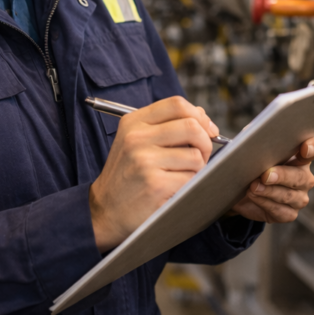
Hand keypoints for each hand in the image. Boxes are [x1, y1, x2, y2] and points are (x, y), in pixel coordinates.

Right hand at [89, 96, 218, 252]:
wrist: (105, 210)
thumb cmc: (127, 174)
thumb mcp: (136, 141)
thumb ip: (166, 125)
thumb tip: (201, 116)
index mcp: (133, 122)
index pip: (176, 104)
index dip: (199, 115)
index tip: (208, 129)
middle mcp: (137, 137)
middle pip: (191, 126)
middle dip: (205, 142)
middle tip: (202, 155)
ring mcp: (145, 161)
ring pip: (195, 155)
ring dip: (198, 168)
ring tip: (183, 176)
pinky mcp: (155, 184)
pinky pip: (191, 179)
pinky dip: (190, 185)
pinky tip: (175, 190)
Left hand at [229, 138, 313, 223]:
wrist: (240, 188)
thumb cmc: (251, 163)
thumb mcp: (253, 149)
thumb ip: (257, 140)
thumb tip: (253, 138)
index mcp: (299, 156)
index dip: (312, 148)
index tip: (304, 147)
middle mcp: (304, 177)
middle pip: (301, 177)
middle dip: (282, 175)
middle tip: (265, 175)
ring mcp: (299, 197)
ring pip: (290, 196)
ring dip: (270, 191)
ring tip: (254, 186)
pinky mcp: (289, 213)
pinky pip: (281, 211)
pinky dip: (265, 203)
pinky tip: (254, 196)